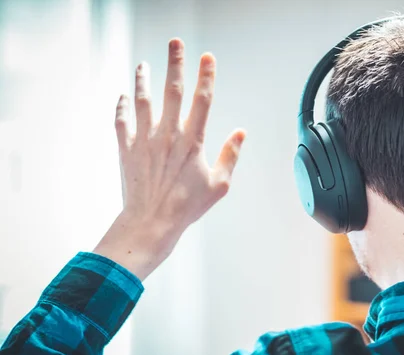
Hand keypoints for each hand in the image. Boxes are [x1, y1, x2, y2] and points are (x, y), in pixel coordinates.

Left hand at [93, 39, 244, 279]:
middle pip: (172, 91)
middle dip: (175, 64)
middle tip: (175, 43)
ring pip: (143, 101)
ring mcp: (145, 141)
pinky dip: (122, 107)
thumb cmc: (186, 206)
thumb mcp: (219, 185)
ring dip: (143, 80)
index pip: (202, 100)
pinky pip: (122, 122)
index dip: (206, 76)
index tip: (207, 58)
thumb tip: (241, 134)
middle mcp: (168, 135)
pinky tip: (123, 96)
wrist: (151, 222)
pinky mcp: (128, 150)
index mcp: (192, 142)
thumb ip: (230, 155)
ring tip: (143, 65)